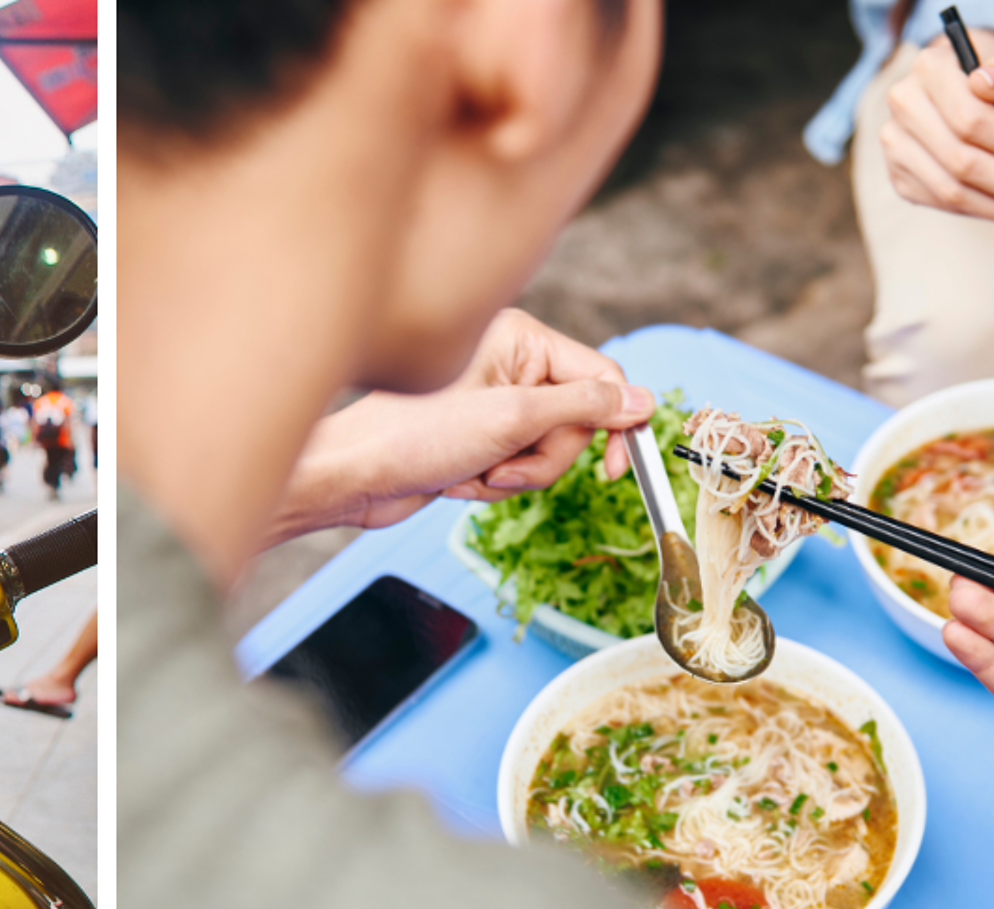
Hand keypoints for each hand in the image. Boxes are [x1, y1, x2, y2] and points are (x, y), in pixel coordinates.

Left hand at [272, 309, 653, 539]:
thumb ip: (584, 407)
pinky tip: (454, 481)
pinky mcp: (477, 437)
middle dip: (542, 457)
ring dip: (512, 476)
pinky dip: (491, 484)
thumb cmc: (413, 435)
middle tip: (500, 466)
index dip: (615, 423)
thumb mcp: (512, 419)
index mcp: (520, 339)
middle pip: (575, 421)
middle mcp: (508, 364)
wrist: (351, 477)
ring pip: (546, 451)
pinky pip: (515, 467)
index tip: (617, 468)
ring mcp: (492, 402)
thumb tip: (642, 400)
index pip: (600, 376)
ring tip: (470, 474)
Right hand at [881, 30, 993, 223]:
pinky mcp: (896, 172)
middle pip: (959, 160)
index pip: (970, 120)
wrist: (971, 89)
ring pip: (947, 189)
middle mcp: (902, 104)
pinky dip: (976, 209)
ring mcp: (894, 141)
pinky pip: (936, 201)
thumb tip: (987, 80)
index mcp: (929, 68)